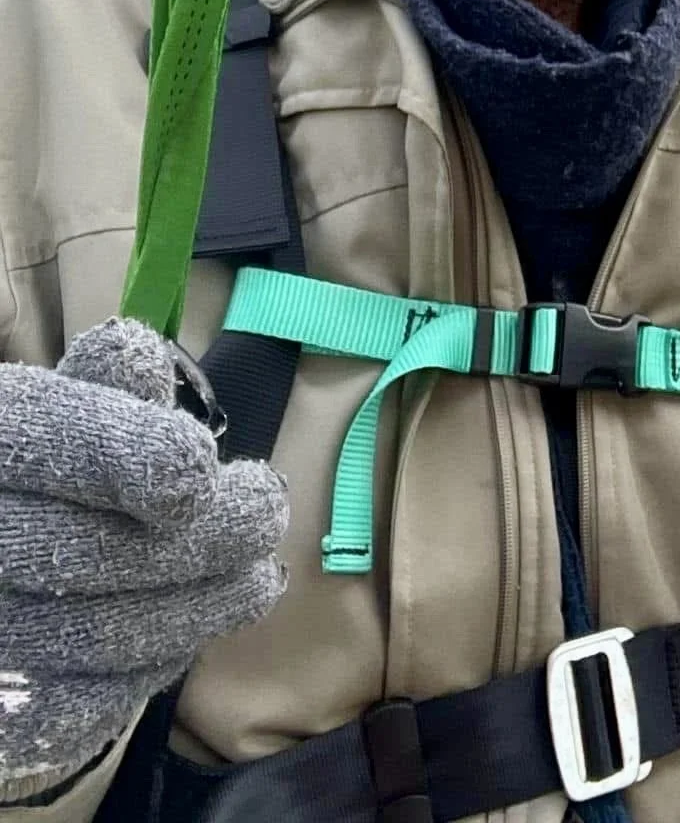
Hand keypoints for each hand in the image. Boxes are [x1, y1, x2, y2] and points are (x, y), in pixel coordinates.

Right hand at [0, 320, 287, 800]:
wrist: (9, 565)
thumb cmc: (46, 481)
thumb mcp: (66, 417)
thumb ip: (105, 394)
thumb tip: (135, 355)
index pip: (49, 438)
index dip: (127, 455)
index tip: (200, 468)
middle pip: (88, 549)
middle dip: (201, 536)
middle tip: (268, 512)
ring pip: (96, 633)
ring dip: (198, 607)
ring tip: (259, 579)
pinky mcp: (5, 708)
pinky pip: (80, 705)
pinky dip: (148, 668)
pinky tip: (193, 631)